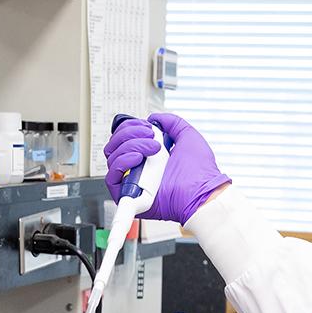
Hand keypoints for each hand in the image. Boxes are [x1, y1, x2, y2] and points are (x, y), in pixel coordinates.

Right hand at [103, 112, 231, 224]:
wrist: (201, 192)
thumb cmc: (199, 171)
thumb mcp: (188, 136)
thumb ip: (171, 122)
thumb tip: (154, 118)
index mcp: (148, 155)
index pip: (125, 137)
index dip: (131, 127)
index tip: (148, 127)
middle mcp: (138, 167)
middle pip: (115, 145)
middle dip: (130, 133)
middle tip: (150, 136)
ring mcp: (132, 180)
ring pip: (113, 157)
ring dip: (131, 146)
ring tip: (153, 149)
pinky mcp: (127, 194)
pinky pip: (111, 176)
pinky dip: (122, 162)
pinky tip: (138, 159)